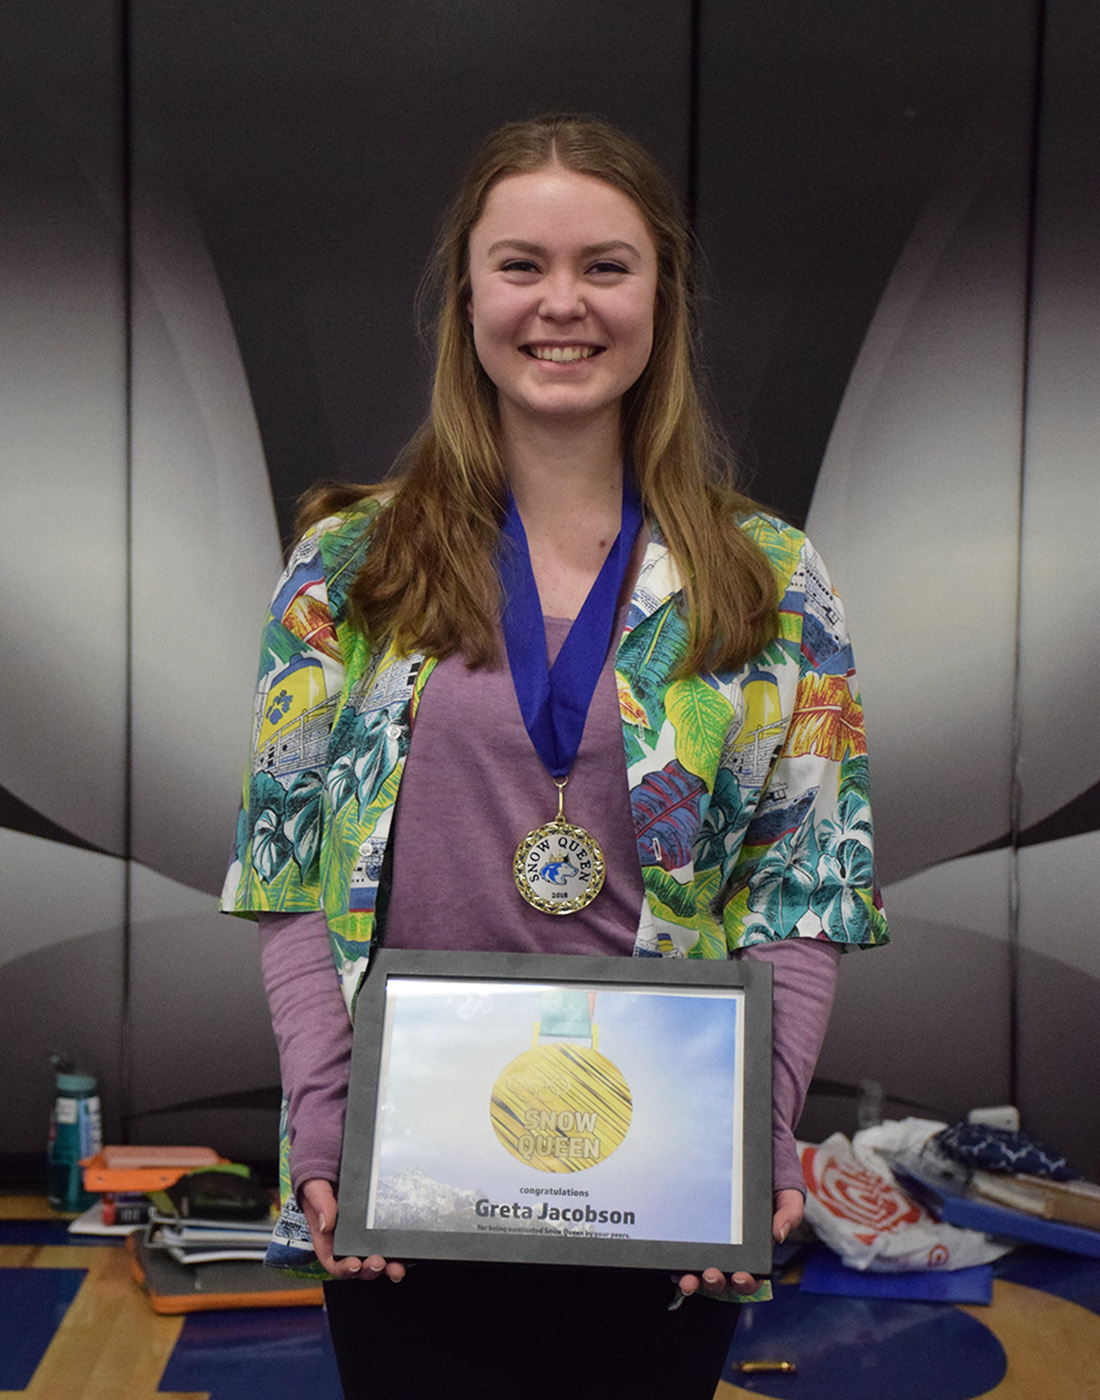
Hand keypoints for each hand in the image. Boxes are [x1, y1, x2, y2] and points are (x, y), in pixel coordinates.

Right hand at [299, 1178, 405, 1281]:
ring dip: (386, 1268)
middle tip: (378, 1263)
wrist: (334, 1166)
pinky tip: (405, 1255)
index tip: (354, 1265)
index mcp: (327, 1239)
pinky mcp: (377, 1227)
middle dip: (369, 1270)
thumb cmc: (320, 1182)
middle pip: (358, 1266)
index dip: (344, 1269)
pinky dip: (397, 1253)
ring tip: (396, 1268)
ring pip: (375, 1260)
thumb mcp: (316, 1188)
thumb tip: (326, 1224)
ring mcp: (363, 1236)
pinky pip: (388, 1244)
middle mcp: (345, 1241)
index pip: (333, 1262)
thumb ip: (320, 1203)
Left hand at [677, 1189, 803, 1298]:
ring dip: (695, 1280)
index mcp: (756, 1249)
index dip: (746, 1283)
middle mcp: (733, 1251)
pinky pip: (685, 1250)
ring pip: (701, 1271)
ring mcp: (712, 1243)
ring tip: (689, 1279)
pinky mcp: (695, 1230)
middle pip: (724, 1279)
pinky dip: (679, 1261)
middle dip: (716, 1283)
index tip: (740, 1276)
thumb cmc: (773, 1177)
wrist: (752, 1153)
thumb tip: (778, 1235)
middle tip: (712, 1274)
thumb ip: (790, 1213)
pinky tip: (674, 1261)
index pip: (752, 1276)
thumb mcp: (787, 1193)